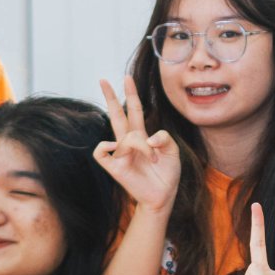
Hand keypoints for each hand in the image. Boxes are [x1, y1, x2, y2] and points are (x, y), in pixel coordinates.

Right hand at [94, 75, 181, 209]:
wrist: (163, 197)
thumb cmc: (167, 174)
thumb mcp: (173, 151)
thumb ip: (165, 138)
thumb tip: (147, 138)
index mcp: (141, 135)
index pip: (133, 110)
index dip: (131, 94)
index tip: (126, 78)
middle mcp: (128, 142)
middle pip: (116, 115)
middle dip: (110, 96)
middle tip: (103, 79)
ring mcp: (119, 154)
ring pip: (125, 137)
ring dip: (142, 146)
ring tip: (153, 159)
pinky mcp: (114, 167)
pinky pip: (100, 152)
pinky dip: (105, 146)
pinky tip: (117, 148)